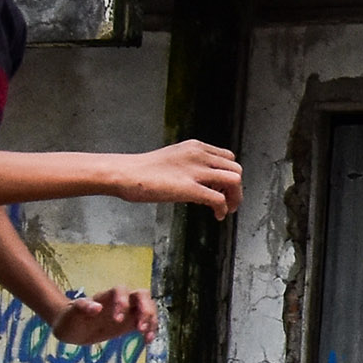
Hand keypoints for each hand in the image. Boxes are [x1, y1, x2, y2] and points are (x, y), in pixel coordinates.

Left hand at [49, 285, 157, 347]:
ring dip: (151, 320)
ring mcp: (128, 311)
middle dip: (145, 309)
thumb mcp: (72, 314)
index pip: (120, 290)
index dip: (122, 302)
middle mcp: (121, 300)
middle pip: (142, 295)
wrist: (73, 329)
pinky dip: (151, 329)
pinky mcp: (131, 322)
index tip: (117, 321)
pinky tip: (148, 341)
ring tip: (147, 337)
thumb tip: (97, 308)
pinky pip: (147, 321)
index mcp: (105, 296)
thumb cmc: (71, 319)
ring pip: (148, 307)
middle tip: (140, 328)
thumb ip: (82, 307)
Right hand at [114, 139, 242, 214]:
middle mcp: (199, 155)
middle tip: (229, 201)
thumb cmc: (143, 169)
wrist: (126, 173)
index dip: (228, 174)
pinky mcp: (189, 188)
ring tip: (227, 209)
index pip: (228, 158)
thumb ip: (191, 165)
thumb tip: (202, 181)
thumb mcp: (174, 158)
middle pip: (235, 169)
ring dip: (235, 197)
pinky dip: (224, 209)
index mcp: (196, 147)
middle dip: (236, 188)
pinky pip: (219, 199)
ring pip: (234, 180)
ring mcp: (195, 171)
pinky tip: (217, 215)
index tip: (223, 188)